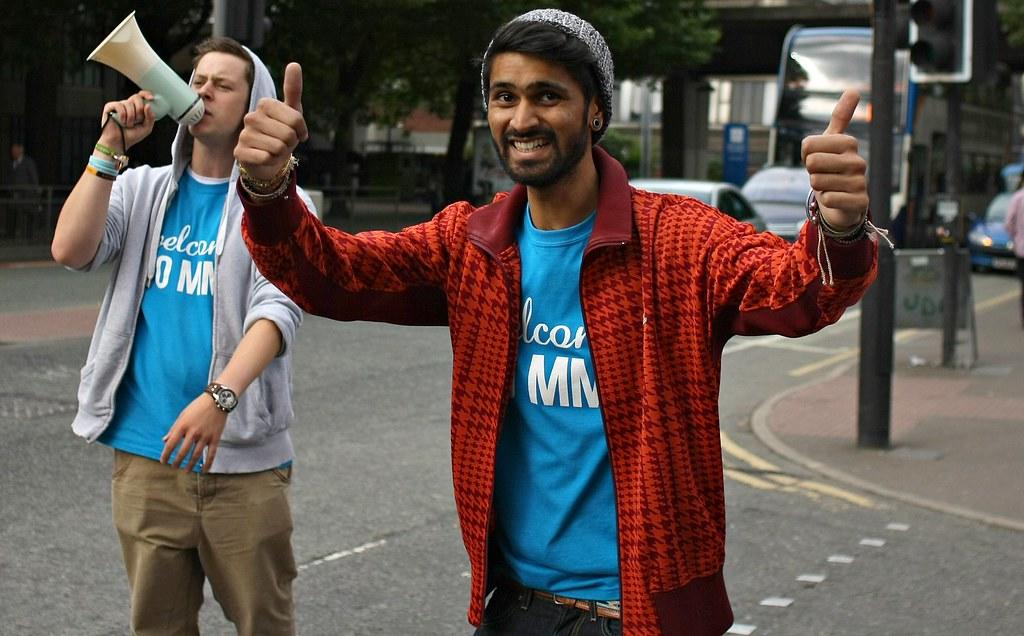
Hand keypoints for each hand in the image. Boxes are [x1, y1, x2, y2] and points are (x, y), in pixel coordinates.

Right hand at [99, 91, 156, 151]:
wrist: (119, 142)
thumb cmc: (131, 136)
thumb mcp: (146, 128)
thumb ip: (150, 117)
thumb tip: (148, 105)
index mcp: (136, 108)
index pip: (141, 96)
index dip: (146, 94)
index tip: (151, 98)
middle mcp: (127, 105)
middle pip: (136, 98)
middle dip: (139, 109)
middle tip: (138, 120)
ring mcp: (118, 105)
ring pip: (128, 103)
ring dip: (131, 117)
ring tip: (128, 125)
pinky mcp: (110, 107)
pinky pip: (119, 105)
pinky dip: (123, 115)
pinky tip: (122, 121)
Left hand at [160, 393, 227, 472]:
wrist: (217, 400)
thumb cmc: (197, 407)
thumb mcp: (183, 415)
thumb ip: (174, 429)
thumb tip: (165, 441)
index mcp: (183, 426)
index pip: (171, 444)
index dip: (166, 454)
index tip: (163, 461)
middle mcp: (193, 432)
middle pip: (183, 452)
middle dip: (177, 462)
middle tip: (174, 467)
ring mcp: (205, 436)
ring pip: (196, 455)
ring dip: (190, 465)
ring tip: (186, 471)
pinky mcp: (215, 438)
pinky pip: (211, 454)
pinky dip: (208, 464)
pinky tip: (204, 471)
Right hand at [235, 62, 308, 181]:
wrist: (268, 158)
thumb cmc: (281, 133)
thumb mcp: (292, 112)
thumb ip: (293, 89)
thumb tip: (294, 64)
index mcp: (265, 104)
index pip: (295, 119)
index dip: (301, 130)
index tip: (296, 132)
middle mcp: (251, 116)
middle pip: (288, 134)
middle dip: (290, 143)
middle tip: (283, 142)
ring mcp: (243, 134)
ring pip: (278, 147)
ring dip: (281, 153)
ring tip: (274, 150)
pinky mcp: (239, 152)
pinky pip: (266, 158)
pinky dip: (270, 161)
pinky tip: (265, 158)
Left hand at [801, 89, 868, 230]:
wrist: (843, 200)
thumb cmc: (833, 167)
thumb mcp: (832, 141)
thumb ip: (840, 117)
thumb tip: (853, 90)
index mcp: (848, 143)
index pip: (807, 145)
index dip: (806, 155)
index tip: (818, 158)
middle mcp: (858, 161)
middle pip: (812, 162)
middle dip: (811, 172)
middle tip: (823, 174)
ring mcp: (861, 182)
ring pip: (817, 181)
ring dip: (818, 187)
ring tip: (830, 186)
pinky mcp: (860, 202)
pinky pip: (828, 199)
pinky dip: (826, 201)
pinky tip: (836, 199)